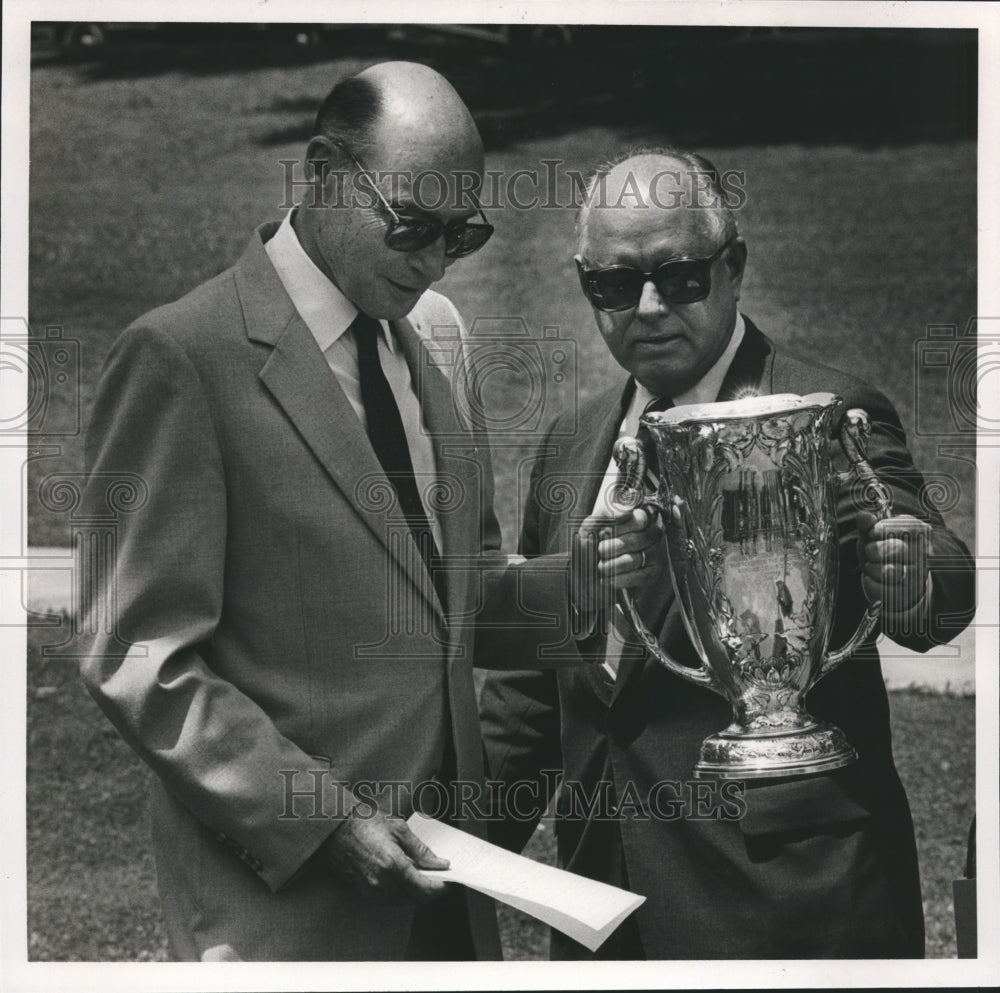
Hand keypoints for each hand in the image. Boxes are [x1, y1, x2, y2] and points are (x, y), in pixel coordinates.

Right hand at [321, 807, 448, 902]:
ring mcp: (371, 889)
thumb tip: (439, 863)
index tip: (449, 881)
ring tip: (421, 876)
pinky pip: (387, 900)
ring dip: (414, 893)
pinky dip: (400, 893)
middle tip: (438, 877)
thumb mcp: (398, 828)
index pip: (424, 888)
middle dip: (429, 890)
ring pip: (401, 901)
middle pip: (415, 898)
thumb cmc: (364, 822)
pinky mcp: (363, 891)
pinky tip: (403, 879)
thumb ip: (421, 850)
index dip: (439, 888)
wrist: (333, 827)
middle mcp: (382, 882)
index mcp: (393, 864)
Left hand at [591, 506, 664, 591]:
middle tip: (600, 551)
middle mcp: (649, 534)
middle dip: (611, 548)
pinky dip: (617, 579)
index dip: (619, 528)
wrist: (587, 573)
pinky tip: (608, 578)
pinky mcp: (651, 573)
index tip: (603, 533)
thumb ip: (605, 515)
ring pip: (633, 560)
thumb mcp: (591, 527)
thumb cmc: (592, 545)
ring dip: (610, 565)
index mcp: (637, 518)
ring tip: (601, 566)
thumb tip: (624, 512)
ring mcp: (653, 554)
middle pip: (635, 540)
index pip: (639, 519)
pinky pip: (636, 577)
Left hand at [857, 510, 931, 611]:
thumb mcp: (873, 535)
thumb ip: (867, 524)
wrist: (893, 581)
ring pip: (890, 571)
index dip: (883, 528)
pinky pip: (883, 589)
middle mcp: (924, 554)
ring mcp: (918, 576)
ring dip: (872, 568)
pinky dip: (872, 583)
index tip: (874, 532)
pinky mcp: (909, 595)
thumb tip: (864, 516)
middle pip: (895, 548)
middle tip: (871, 551)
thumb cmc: (883, 552)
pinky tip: (874, 579)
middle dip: (874, 549)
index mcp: (919, 532)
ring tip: (872, 566)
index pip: (905, 525)